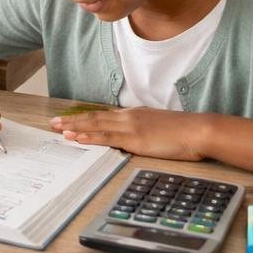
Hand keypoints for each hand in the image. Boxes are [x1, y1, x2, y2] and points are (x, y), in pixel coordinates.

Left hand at [49, 108, 210, 160]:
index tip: (70, 119)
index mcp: (135, 114)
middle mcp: (128, 117)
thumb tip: (137, 138)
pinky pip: (106, 137)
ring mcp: (130, 126)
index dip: (85, 117)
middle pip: (94, 117)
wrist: (198, 130)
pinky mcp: (134, 138)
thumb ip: (145, 130)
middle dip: (72, 120)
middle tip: (53, 122)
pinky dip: (88, 136)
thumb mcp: (160, 127)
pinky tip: (76, 137)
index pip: (104, 115)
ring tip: (57, 128)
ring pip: (95, 125)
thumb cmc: (185, 132)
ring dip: (74, 127)